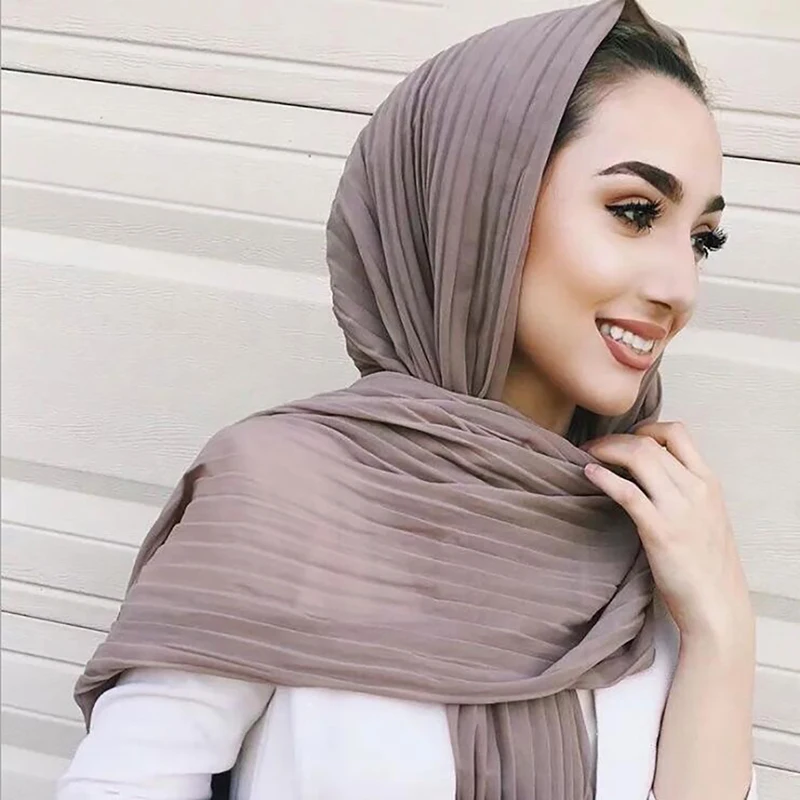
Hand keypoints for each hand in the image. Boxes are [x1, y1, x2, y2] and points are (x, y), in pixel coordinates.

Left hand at [582, 422, 753, 645]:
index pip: (678, 432)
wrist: (716, 604)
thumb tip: (649, 473)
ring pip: (638, 457)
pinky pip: (627, 492)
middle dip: (615, 439)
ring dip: (606, 451)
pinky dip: (604, 477)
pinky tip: (589, 473)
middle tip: (594, 446)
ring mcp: (678, 509)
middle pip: (649, 442)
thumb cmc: (707, 563)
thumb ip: (684, 490)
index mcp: (708, 482)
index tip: (625, 437)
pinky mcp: (659, 530)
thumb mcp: (706, 515)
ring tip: (587, 455)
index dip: (646, 427)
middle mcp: (696, 489)